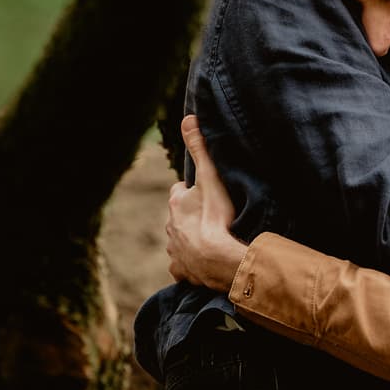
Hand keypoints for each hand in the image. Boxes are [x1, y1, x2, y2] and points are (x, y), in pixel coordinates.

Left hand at [166, 116, 244, 290]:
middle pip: (179, 217)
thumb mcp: (210, 176)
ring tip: (211, 239)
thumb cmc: (217, 217)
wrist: (220, 260)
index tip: (205, 193)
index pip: (179, 191)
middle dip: (190, 215)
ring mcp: (174, 251)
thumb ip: (199, 147)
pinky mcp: (182, 271)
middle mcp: (169, 227)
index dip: (191, 191)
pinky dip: (190, 263)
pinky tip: (204, 261)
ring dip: (191, 239)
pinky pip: (183, 266)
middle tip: (212, 215)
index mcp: (175, 203)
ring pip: (179, 241)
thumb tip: (188, 117)